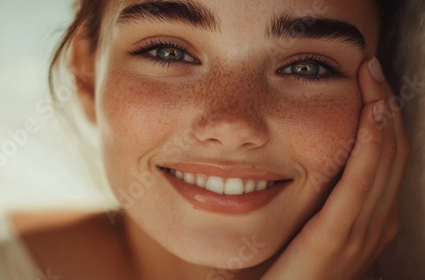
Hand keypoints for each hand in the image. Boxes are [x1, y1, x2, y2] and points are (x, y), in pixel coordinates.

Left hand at [261, 58, 409, 279]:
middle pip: (392, 154)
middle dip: (385, 107)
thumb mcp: (312, 228)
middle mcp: (375, 224)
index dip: (384, 119)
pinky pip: (361, 182)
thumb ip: (322, 200)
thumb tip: (311, 161)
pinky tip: (371, 115)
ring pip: (384, 161)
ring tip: (374, 79)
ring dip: (381, 115)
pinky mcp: (337, 235)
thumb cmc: (288, 268)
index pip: (387, 160)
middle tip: (373, 70)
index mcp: (370, 221)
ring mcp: (361, 232)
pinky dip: (372, 145)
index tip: (371, 84)